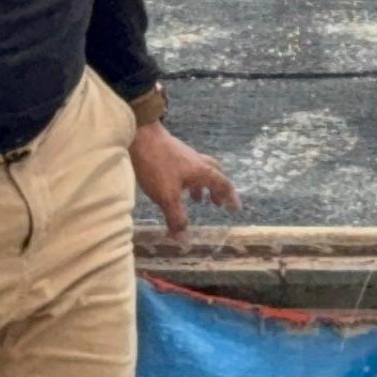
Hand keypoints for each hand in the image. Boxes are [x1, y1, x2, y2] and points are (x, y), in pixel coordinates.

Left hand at [129, 123, 239, 239]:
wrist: (139, 135)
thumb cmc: (157, 165)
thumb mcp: (167, 196)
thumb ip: (177, 218)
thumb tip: (186, 241)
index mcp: (202, 171)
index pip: (223, 184)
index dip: (230, 197)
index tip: (236, 208)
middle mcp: (197, 162)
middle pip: (215, 174)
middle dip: (218, 189)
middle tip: (218, 203)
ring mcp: (184, 156)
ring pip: (200, 170)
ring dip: (203, 185)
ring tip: (197, 199)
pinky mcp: (172, 153)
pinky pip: (187, 168)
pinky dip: (188, 180)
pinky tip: (176, 186)